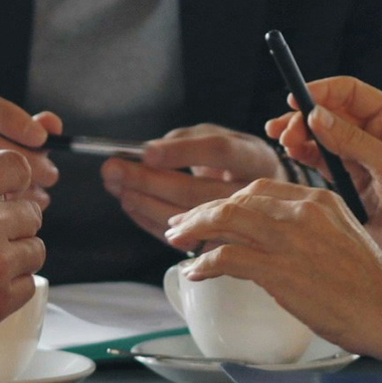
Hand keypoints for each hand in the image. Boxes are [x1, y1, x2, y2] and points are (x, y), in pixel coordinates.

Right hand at [0, 90, 62, 206]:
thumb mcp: (11, 146)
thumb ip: (31, 131)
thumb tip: (51, 125)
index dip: (11, 118)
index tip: (42, 137)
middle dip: (25, 160)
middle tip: (51, 175)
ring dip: (20, 188)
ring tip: (40, 195)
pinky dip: (10, 215)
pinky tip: (22, 217)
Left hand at [102, 125, 280, 244]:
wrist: (267, 197)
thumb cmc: (237, 162)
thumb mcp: (223, 138)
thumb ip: (188, 140)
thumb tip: (148, 154)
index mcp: (255, 159)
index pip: (220, 151)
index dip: (182, 152)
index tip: (146, 152)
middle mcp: (250, 194)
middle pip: (196, 190)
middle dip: (149, 180)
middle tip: (113, 168)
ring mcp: (237, 225)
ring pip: (185, 218)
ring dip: (145, 203)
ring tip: (117, 187)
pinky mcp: (219, 245)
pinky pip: (180, 238)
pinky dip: (150, 221)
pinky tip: (131, 205)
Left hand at [165, 180, 381, 357]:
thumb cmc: (371, 286)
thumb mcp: (340, 238)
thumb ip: (308, 231)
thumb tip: (272, 244)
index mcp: (319, 198)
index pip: (259, 188)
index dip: (227, 200)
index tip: (209, 213)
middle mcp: (302, 210)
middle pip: (237, 199)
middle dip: (202, 211)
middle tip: (181, 227)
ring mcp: (290, 238)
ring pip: (226, 220)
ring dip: (194, 230)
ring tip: (178, 242)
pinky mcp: (280, 269)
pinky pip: (227, 258)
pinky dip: (205, 264)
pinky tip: (197, 273)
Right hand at [265, 76, 381, 288]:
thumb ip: (352, 141)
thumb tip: (315, 116)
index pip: (350, 92)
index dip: (321, 91)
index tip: (294, 99)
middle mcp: (376, 135)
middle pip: (330, 113)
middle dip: (304, 117)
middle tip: (284, 130)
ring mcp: (362, 161)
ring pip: (322, 138)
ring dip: (300, 136)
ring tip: (284, 143)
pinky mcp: (351, 186)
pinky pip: (322, 164)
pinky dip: (305, 157)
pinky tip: (292, 155)